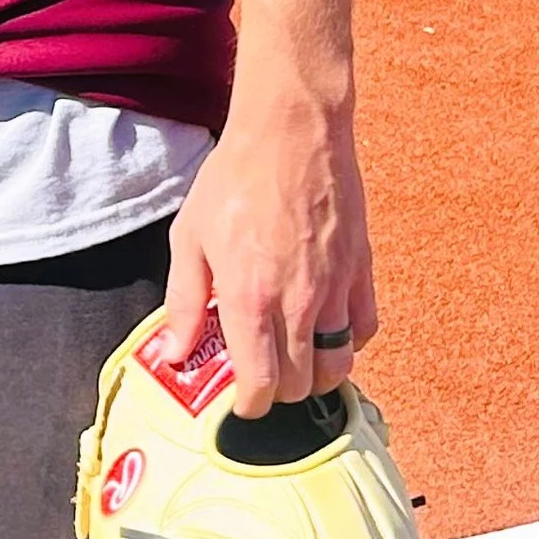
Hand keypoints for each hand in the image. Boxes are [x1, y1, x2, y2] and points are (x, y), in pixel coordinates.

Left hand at [152, 80, 377, 415]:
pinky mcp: (361, 270)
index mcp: (249, 301)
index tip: (240, 400)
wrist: (290, 132)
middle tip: (261, 374)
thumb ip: (182, 303)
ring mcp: (335, 289)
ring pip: (339, 366)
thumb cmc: (234, 180)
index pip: (261, 387)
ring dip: (316, 374)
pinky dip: (347, 341)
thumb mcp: (189, 239)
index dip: (249, 406)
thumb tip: (175, 352)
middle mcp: (298, 305)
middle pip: (300, 385)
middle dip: (278, 391)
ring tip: (295, 358)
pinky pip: (364, 329)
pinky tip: (326, 328)